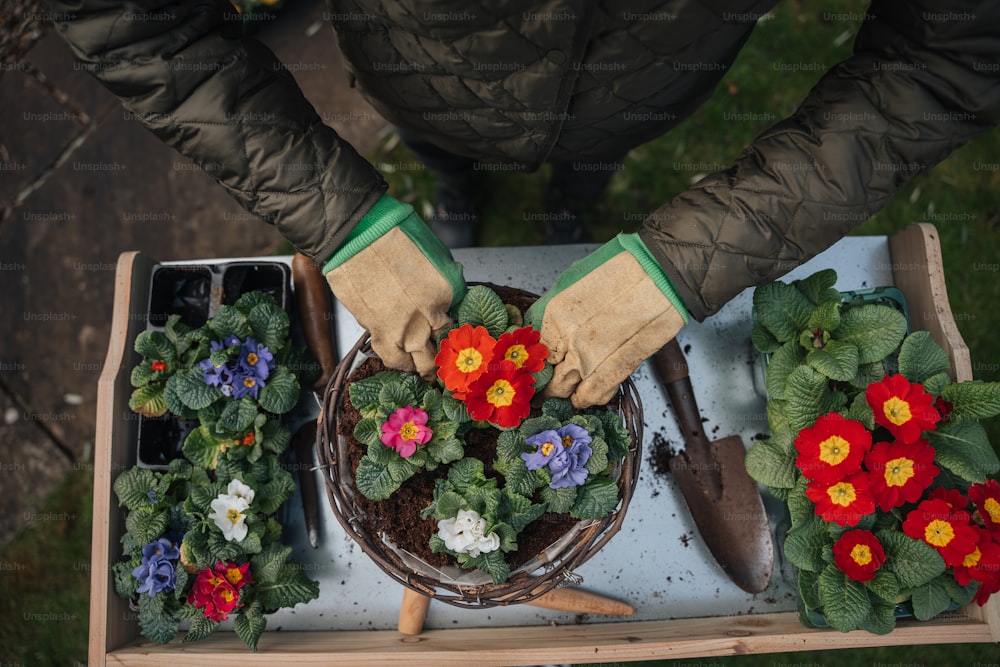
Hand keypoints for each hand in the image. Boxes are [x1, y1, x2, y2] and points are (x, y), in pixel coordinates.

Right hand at [324, 196, 465, 376]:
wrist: (352, 236)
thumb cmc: (392, 234)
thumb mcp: (433, 253)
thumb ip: (444, 280)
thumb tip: (448, 297)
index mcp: (443, 294)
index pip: (452, 324)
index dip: (450, 330)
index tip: (447, 334)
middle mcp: (424, 318)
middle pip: (438, 351)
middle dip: (440, 361)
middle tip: (441, 366)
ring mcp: (399, 329)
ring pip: (414, 362)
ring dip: (419, 367)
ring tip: (422, 369)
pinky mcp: (375, 331)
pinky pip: (390, 356)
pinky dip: (397, 360)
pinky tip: (401, 359)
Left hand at [525, 234, 686, 407]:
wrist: (661, 273)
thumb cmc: (621, 270)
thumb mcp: (573, 281)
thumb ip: (555, 310)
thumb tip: (545, 331)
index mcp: (555, 317)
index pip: (535, 352)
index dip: (537, 361)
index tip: (541, 365)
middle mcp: (569, 341)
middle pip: (547, 376)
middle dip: (547, 384)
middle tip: (548, 386)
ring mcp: (592, 358)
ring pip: (567, 392)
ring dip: (566, 394)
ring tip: (567, 393)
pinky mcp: (617, 369)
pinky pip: (595, 395)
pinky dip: (589, 398)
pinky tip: (588, 393)